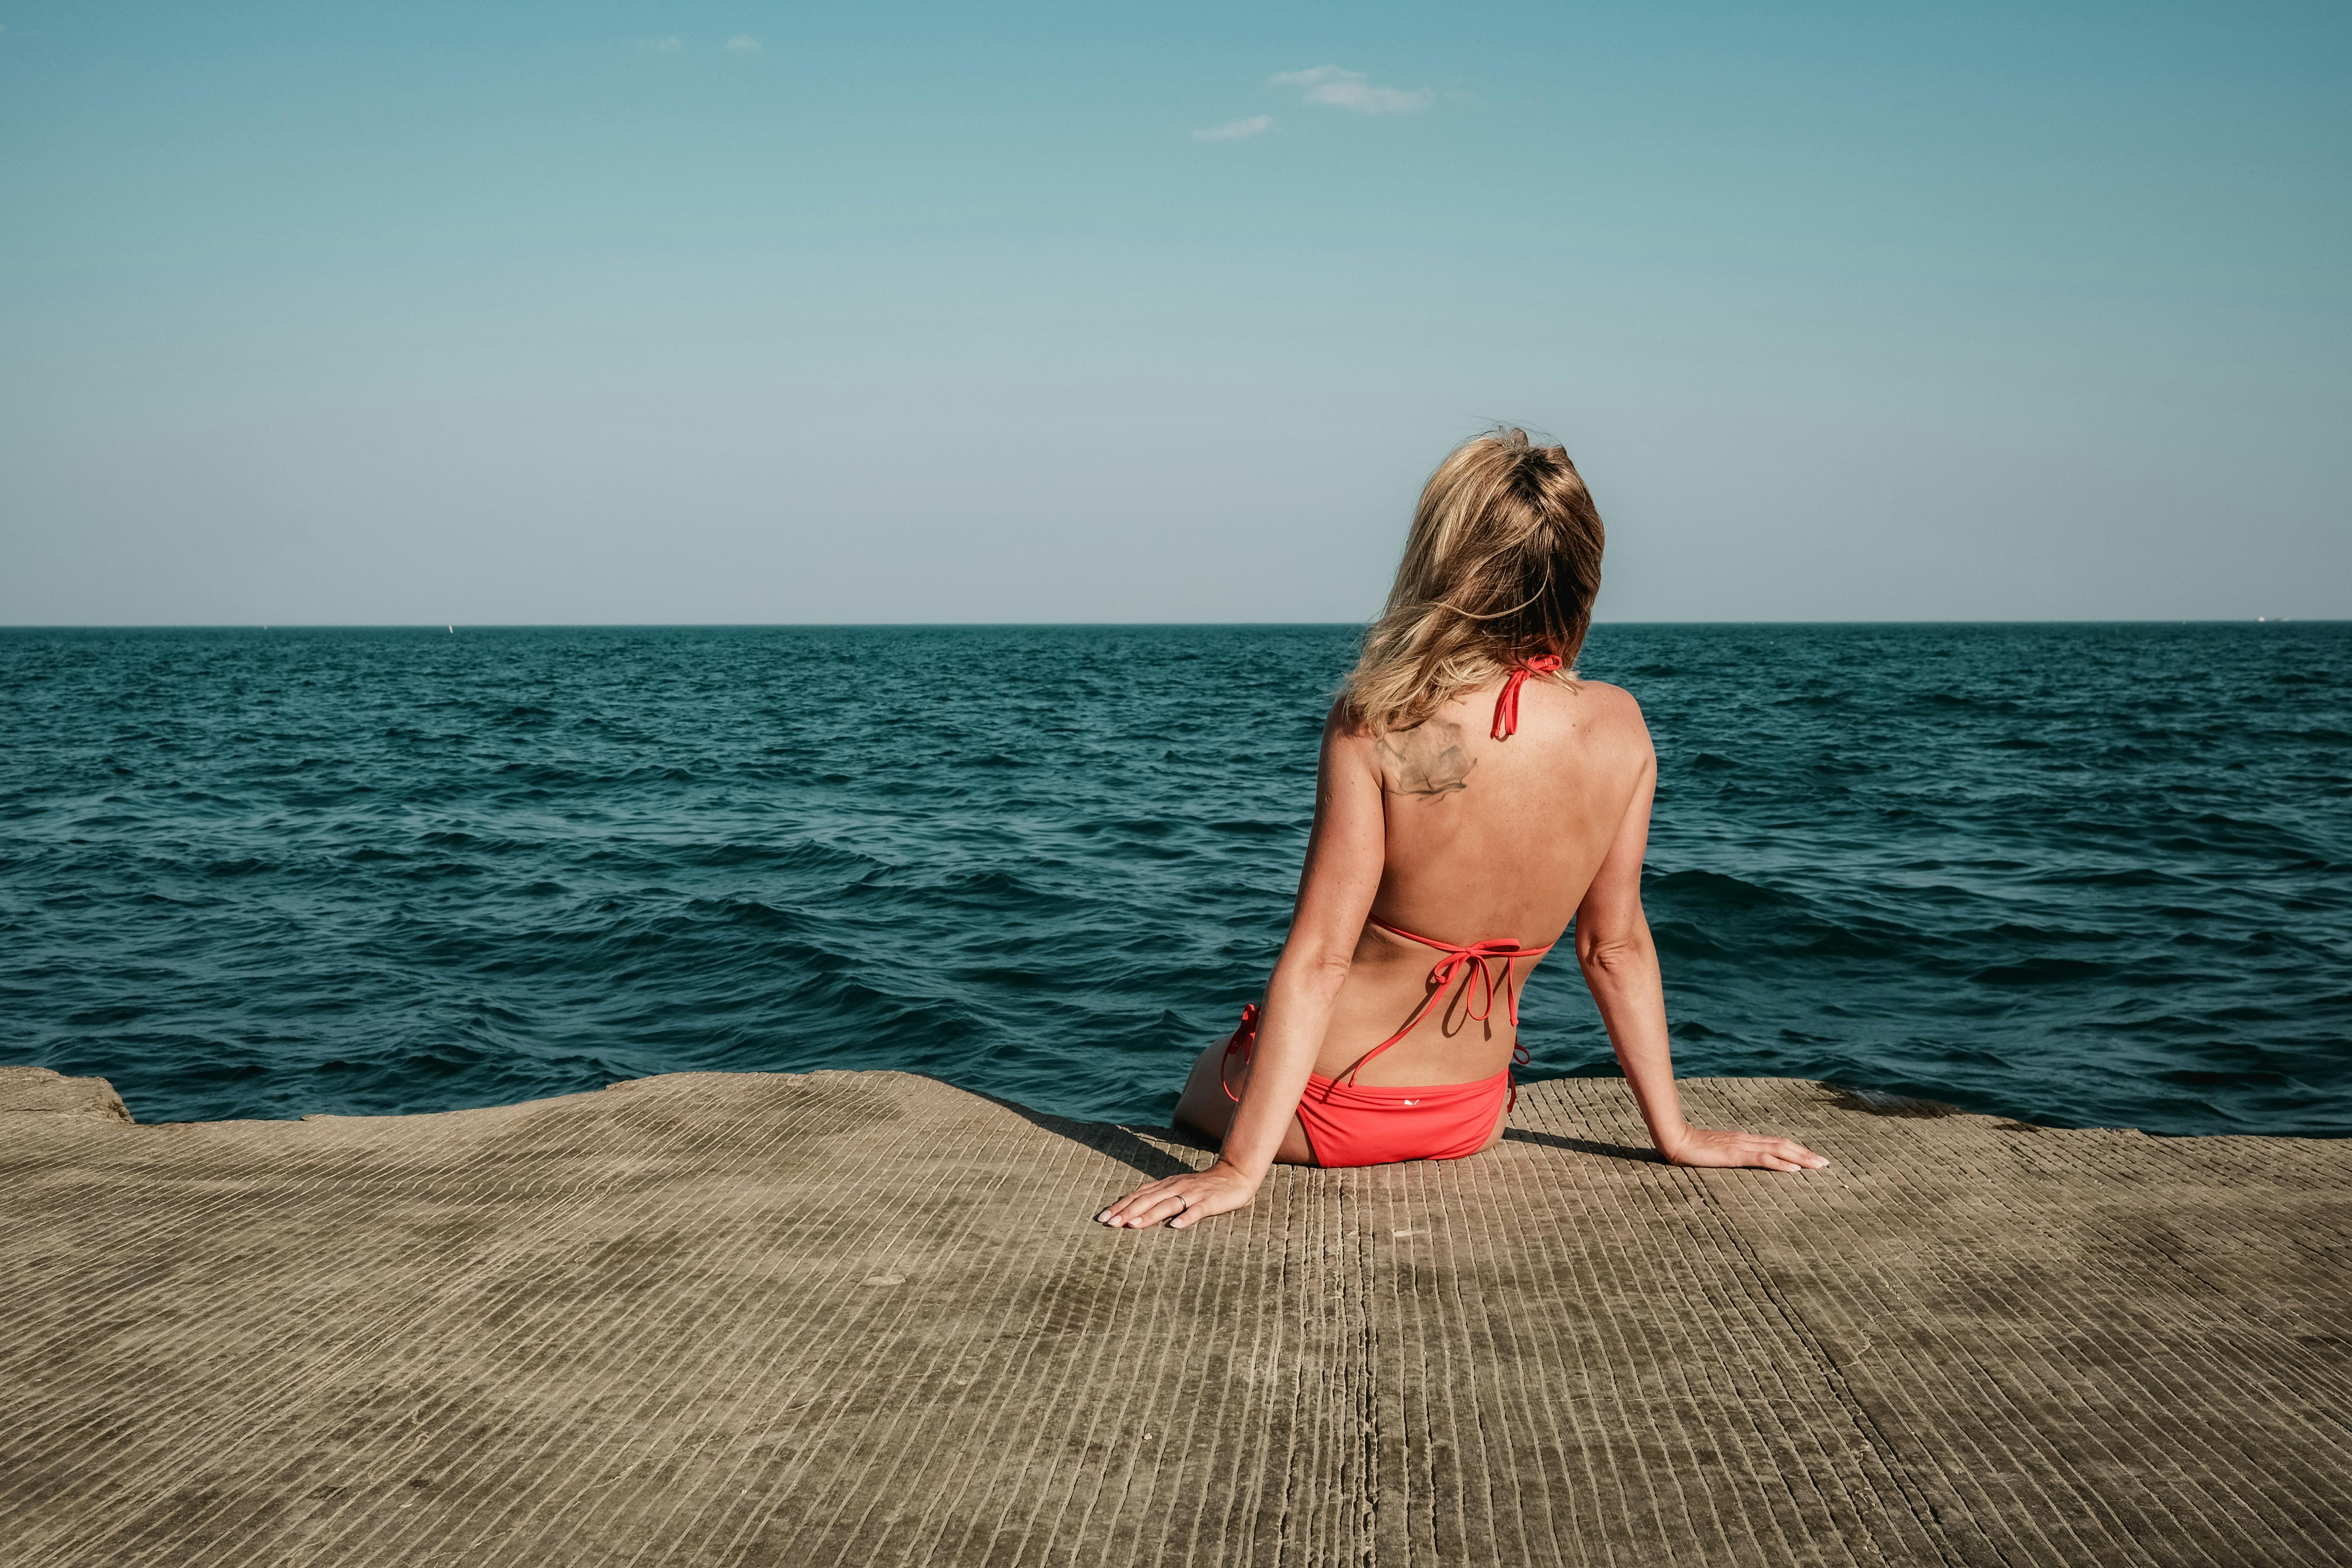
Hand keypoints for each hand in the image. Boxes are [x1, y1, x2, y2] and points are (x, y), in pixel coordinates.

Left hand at [1095, 1161, 1258, 1229]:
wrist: (1235, 1174)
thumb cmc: (1202, 1187)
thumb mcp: (1177, 1189)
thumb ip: (1158, 1198)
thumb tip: (1132, 1211)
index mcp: (1166, 1185)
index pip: (1139, 1195)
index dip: (1120, 1206)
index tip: (1103, 1218)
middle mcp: (1176, 1187)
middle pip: (1148, 1200)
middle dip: (1127, 1211)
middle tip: (1109, 1224)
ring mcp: (1193, 1194)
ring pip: (1167, 1204)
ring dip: (1149, 1215)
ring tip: (1132, 1225)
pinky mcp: (1210, 1201)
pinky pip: (1197, 1210)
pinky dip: (1186, 1217)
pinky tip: (1175, 1226)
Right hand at [1661, 1127, 1827, 1171]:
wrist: (1676, 1140)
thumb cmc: (1692, 1148)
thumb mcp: (1716, 1152)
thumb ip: (1730, 1154)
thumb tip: (1742, 1160)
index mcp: (1743, 1140)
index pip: (1775, 1143)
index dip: (1796, 1149)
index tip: (1812, 1157)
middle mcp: (1746, 1140)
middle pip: (1783, 1144)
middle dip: (1806, 1153)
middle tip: (1825, 1163)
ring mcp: (1742, 1146)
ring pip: (1778, 1150)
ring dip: (1801, 1158)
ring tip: (1818, 1165)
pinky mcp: (1735, 1155)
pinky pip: (1763, 1159)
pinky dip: (1781, 1163)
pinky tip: (1795, 1169)